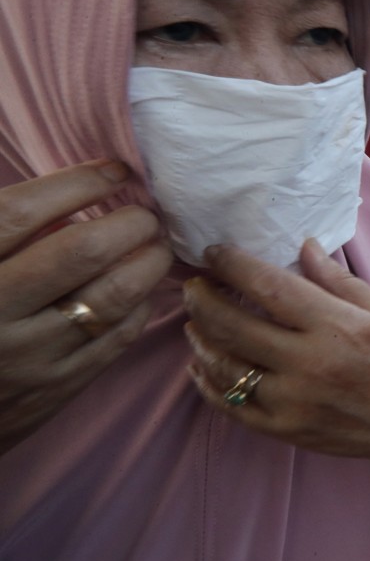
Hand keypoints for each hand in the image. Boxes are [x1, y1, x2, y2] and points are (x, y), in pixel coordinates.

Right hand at [0, 161, 172, 455]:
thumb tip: (70, 196)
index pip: (22, 214)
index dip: (78, 184)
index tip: (115, 171)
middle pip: (80, 252)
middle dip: (128, 223)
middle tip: (146, 213)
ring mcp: (26, 356)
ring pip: (111, 297)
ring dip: (147, 262)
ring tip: (155, 244)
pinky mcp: (55, 388)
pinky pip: (116, 338)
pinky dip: (140, 305)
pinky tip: (142, 288)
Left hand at [183, 239, 369, 502]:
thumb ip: (338, 282)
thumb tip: (303, 247)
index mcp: (338, 326)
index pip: (268, 287)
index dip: (233, 265)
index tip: (215, 252)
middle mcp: (310, 364)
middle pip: (235, 325)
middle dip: (204, 299)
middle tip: (193, 284)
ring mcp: (295, 401)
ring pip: (225, 366)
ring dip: (202, 338)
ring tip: (195, 320)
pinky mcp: (288, 430)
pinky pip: (233, 406)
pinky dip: (210, 384)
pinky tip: (203, 365)